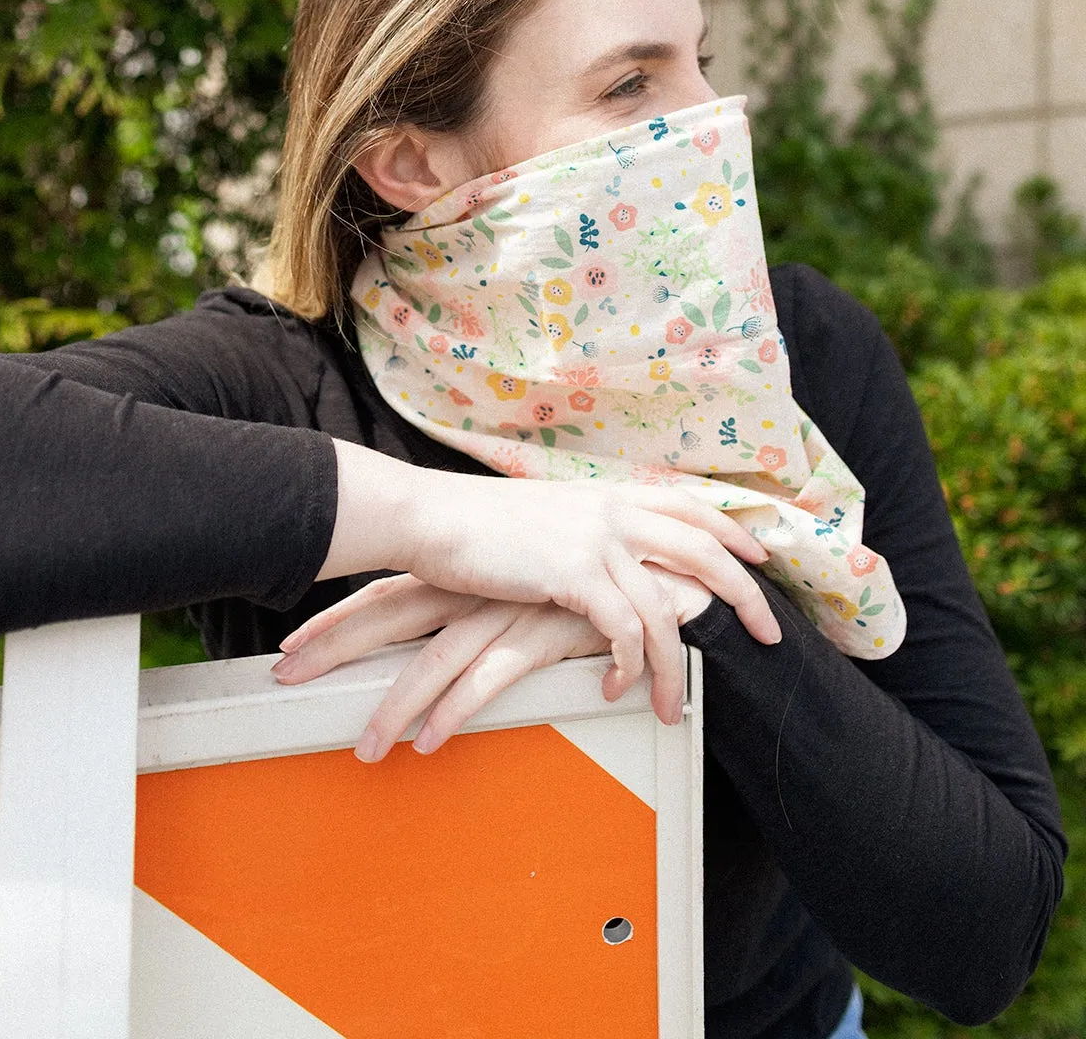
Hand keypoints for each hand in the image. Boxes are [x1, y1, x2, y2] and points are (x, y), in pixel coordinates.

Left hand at [276, 577, 605, 757]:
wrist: (660, 564)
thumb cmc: (592, 582)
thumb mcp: (528, 588)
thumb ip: (491, 604)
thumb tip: (449, 634)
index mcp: (468, 572)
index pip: (386, 593)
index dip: (339, 617)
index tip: (294, 641)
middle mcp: (476, 587)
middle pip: (390, 616)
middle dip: (335, 647)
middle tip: (287, 674)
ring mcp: (505, 610)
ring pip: (432, 660)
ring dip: (394, 705)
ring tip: (367, 745)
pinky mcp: (541, 634)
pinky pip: (487, 680)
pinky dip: (456, 712)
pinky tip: (431, 740)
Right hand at [320, 443, 779, 720]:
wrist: (433, 518)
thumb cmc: (479, 523)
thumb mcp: (546, 512)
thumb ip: (584, 526)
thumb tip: (604, 548)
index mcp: (609, 495)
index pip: (691, 507)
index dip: (732, 533)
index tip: (761, 558)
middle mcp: (613, 513)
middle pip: (705, 552)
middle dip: (745, 596)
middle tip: (770, 635)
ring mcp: (596, 542)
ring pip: (665, 609)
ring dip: (676, 667)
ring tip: (673, 707)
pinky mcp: (572, 576)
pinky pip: (623, 631)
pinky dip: (629, 666)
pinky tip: (619, 689)